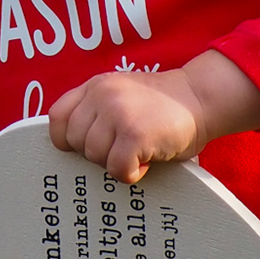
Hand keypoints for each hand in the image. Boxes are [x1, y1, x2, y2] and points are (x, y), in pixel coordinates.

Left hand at [47, 51, 259, 183]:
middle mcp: (102, 95)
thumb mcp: (122, 95)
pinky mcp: (134, 134)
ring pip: (95, 157)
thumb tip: (72, 150)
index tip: (86, 147)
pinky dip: (132, 172)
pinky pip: (117, 168)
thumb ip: (97, 112)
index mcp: (96, 85)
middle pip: (75, 142)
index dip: (68, 139)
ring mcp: (117, 113)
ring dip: (116, 163)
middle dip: (97, 153)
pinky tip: (147, 160)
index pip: (58, 117)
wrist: (202, 98)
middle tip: (123, 148)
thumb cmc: (163, 106)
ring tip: (139, 151)